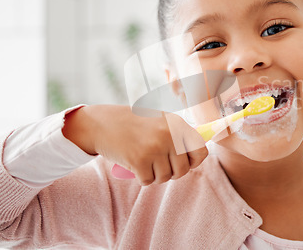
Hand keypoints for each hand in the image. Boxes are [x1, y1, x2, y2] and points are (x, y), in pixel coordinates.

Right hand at [62, 105, 207, 185]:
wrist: (102, 123)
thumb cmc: (133, 123)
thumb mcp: (160, 120)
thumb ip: (178, 134)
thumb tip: (199, 153)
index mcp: (177, 124)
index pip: (200, 150)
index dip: (194, 161)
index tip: (185, 162)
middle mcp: (168, 135)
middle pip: (183, 169)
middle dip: (172, 172)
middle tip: (160, 165)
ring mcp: (154, 148)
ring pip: (165, 177)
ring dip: (156, 175)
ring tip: (146, 162)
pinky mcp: (139, 160)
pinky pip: (148, 181)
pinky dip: (142, 178)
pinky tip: (135, 166)